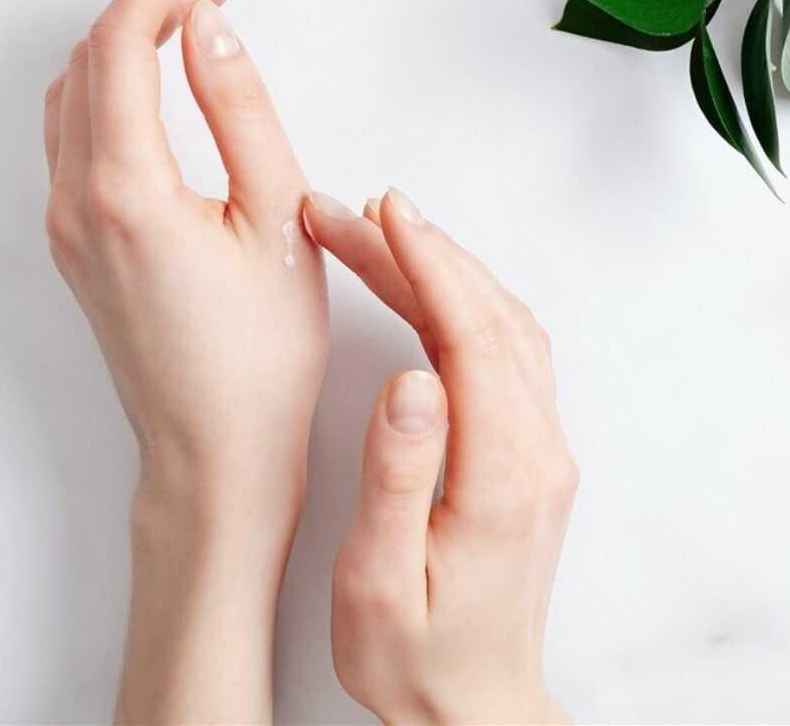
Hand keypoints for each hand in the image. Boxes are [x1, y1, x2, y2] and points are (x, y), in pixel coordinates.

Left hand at [43, 0, 327, 722]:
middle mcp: (75, 201)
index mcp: (125, 188)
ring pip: (72, 97)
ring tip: (192, 22)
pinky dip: (107, 91)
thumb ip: (239, 109)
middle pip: (90, 60)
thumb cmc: (257, 360)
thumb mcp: (277, 219)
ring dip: (122, 45)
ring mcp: (65, 226)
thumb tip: (208, 26)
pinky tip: (154, 88)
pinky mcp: (72, 247)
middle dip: (147, 1)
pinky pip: (70, 139)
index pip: (122, 42)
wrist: (211, 457)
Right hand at [305, 189, 576, 724]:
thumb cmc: (413, 655)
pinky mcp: (526, 458)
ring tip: (373, 234)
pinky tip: (421, 290)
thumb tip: (409, 381)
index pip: (471, 338)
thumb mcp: (378, 577)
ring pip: (503, 329)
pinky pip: (504, 354)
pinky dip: (461, 304)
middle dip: (421, 251)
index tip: (383, 214)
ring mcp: (539, 454)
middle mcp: (535, 455)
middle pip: (489, 317)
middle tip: (351, 212)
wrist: (470, 707)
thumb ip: (397, 475)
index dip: (426, 266)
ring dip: (443, 271)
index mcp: (501, 477)